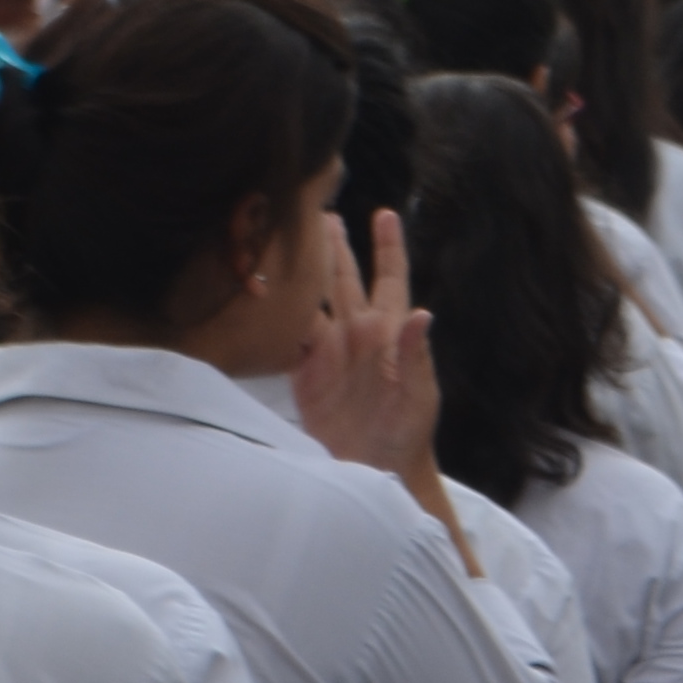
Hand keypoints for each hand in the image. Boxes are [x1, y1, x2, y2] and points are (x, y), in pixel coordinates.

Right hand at [294, 210, 439, 495]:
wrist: (379, 471)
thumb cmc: (409, 432)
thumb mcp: (419, 395)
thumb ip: (416, 354)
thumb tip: (422, 313)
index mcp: (388, 333)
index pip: (390, 279)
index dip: (388, 246)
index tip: (384, 214)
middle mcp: (358, 335)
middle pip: (343, 279)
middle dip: (333, 246)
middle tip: (318, 212)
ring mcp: (330, 353)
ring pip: (312, 302)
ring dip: (301, 273)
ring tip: (284, 243)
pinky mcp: (305, 374)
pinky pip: (287, 338)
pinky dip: (275, 316)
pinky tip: (261, 295)